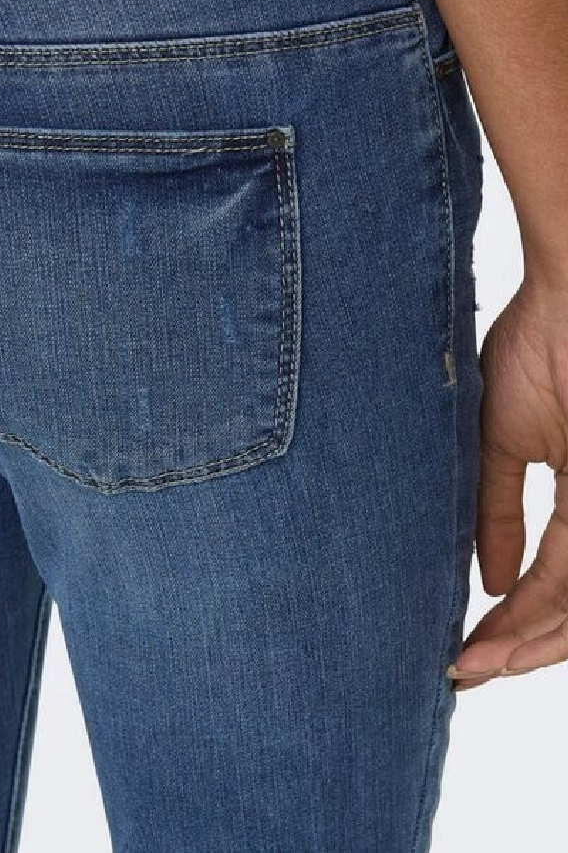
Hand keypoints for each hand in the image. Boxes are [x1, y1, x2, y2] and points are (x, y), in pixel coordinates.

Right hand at [449, 279, 567, 688]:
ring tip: (480, 663)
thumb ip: (497, 510)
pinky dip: (551, 610)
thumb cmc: (535, 345)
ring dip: (534, 640)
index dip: (511, 617)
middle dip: (521, 643)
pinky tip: (509, 632)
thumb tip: (489, 580)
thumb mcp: (500, 438)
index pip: (552, 577)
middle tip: (467, 670)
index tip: (463, 646)